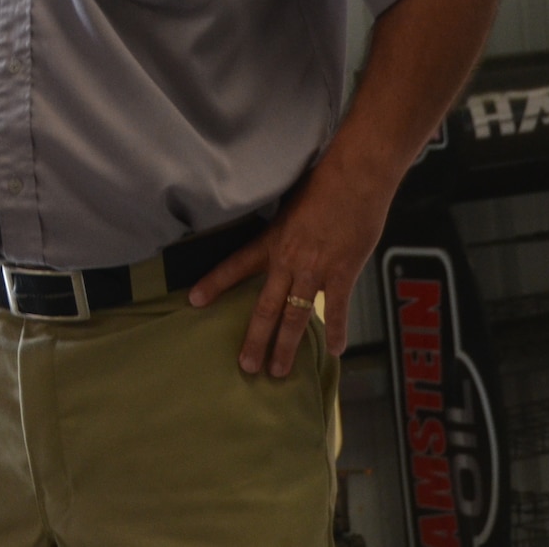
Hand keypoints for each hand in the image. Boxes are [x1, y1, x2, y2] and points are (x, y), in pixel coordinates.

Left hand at [185, 160, 390, 376]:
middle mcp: (288, 261)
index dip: (213, 284)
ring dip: (286, 347)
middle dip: (255, 340)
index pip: (235, 265)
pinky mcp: (343, 274)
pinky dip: (336, 331)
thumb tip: (281, 232)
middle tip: (246, 367)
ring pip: (295, 318)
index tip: (193, 301)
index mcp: (272, 240)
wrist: (355, 177)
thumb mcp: (289, 202)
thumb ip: (283, 225)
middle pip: (265, 308)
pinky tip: (335, 351)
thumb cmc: (323, 181)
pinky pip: (336, 309)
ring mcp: (315, 271)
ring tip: (279, 372)